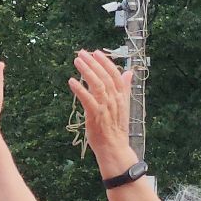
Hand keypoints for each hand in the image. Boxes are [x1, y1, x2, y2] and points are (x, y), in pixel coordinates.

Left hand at [69, 50, 134, 168]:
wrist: (115, 148)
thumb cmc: (116, 128)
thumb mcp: (123, 106)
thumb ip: (124, 88)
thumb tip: (129, 73)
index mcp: (121, 97)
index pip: (114, 74)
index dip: (105, 62)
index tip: (96, 52)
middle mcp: (115, 100)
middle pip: (104, 77)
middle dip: (93, 63)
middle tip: (82, 53)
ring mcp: (105, 107)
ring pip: (96, 85)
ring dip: (86, 71)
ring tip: (77, 61)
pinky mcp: (95, 115)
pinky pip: (87, 99)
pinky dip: (79, 89)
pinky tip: (71, 81)